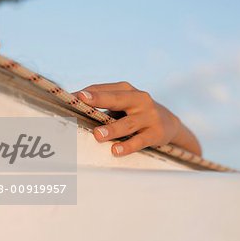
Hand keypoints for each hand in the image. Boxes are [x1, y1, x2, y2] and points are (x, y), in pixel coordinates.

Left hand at [74, 82, 201, 156]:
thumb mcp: (124, 104)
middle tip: (82, 101)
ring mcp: (149, 116)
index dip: (86, 93)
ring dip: (112, 129)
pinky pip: (140, 140)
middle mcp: (139, 99)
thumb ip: (104, 106)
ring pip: (127, 123)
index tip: (69, 97)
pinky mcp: (156, 133)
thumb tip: (74, 111)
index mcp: (127, 90)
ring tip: (97, 135)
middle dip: (98, 99)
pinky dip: (128, 146)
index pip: (103, 89)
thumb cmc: (136, 113)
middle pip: (117, 99)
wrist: (169, 123)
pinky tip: (116, 151)